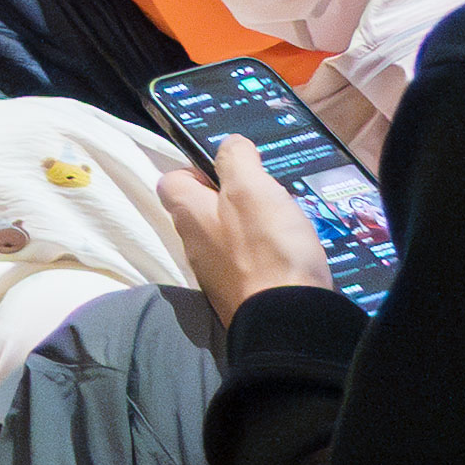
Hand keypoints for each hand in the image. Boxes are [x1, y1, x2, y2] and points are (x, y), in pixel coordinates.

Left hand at [159, 138, 339, 320]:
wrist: (288, 320)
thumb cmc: (266, 248)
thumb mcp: (251, 188)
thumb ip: (236, 160)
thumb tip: (229, 144)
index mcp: (187, 213)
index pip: (172, 180)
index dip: (198, 168)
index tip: (232, 169)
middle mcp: (193, 244)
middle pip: (203, 209)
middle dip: (233, 198)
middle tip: (268, 196)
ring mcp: (216, 273)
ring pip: (228, 237)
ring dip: (253, 227)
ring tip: (287, 223)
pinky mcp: (241, 294)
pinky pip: (249, 263)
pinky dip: (266, 254)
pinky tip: (291, 253)